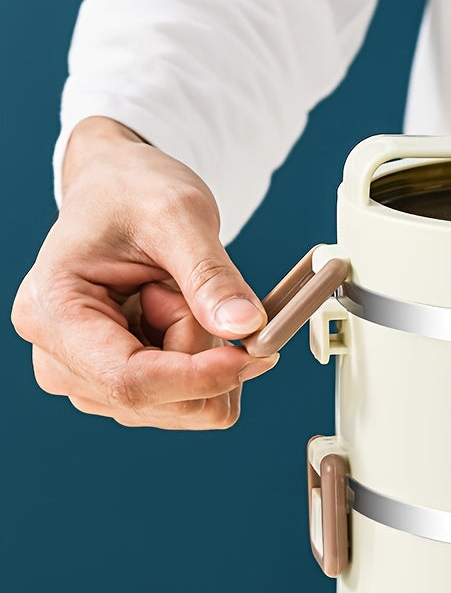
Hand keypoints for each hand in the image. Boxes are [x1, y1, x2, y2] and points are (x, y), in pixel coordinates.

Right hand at [11, 117, 275, 429]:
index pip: (129, 380)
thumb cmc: (133, 192)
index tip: (256, 355)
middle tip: (192, 289)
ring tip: (175, 293)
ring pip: (175, 404)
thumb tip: (247, 327)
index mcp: (53, 311)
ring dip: (201, 355)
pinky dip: (200, 361)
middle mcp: (57, 357)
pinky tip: (179, 314)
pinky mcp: (113, 383)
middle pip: (157, 397)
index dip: (199, 378)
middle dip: (201, 354)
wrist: (119, 189)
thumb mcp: (178, 215)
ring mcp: (85, 376)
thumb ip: (211, 276)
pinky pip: (182, 397)